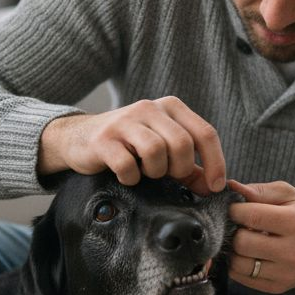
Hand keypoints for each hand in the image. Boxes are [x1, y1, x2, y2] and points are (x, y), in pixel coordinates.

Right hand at [38, 96, 225, 193]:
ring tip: (144, 172)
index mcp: (171, 107)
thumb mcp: (162, 150)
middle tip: (166, 176)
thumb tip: (212, 187)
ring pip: (156, 152)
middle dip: (179, 169)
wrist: (79, 138)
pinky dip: (131, 177)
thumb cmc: (129, 146)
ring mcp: (125, 121)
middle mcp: (149, 108)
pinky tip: (126, 176)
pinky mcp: (103, 139)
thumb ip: (188, 167)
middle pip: (182, 144)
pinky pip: (127, 165)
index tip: (215, 187)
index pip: (205, 133)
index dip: (215, 163)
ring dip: (154, 172)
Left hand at [228, 180, 294, 293]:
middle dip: (235, 231)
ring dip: (234, 250)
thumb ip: (261, 190)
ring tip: (245, 239)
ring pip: (238, 264)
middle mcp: (293, 252)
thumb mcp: (291, 196)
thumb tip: (232, 186)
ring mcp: (286, 273)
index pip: (251, 216)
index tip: (236, 208)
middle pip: (242, 242)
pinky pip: (241, 278)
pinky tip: (249, 254)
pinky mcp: (277, 287)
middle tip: (240, 226)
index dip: (235, 210)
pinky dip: (238, 265)